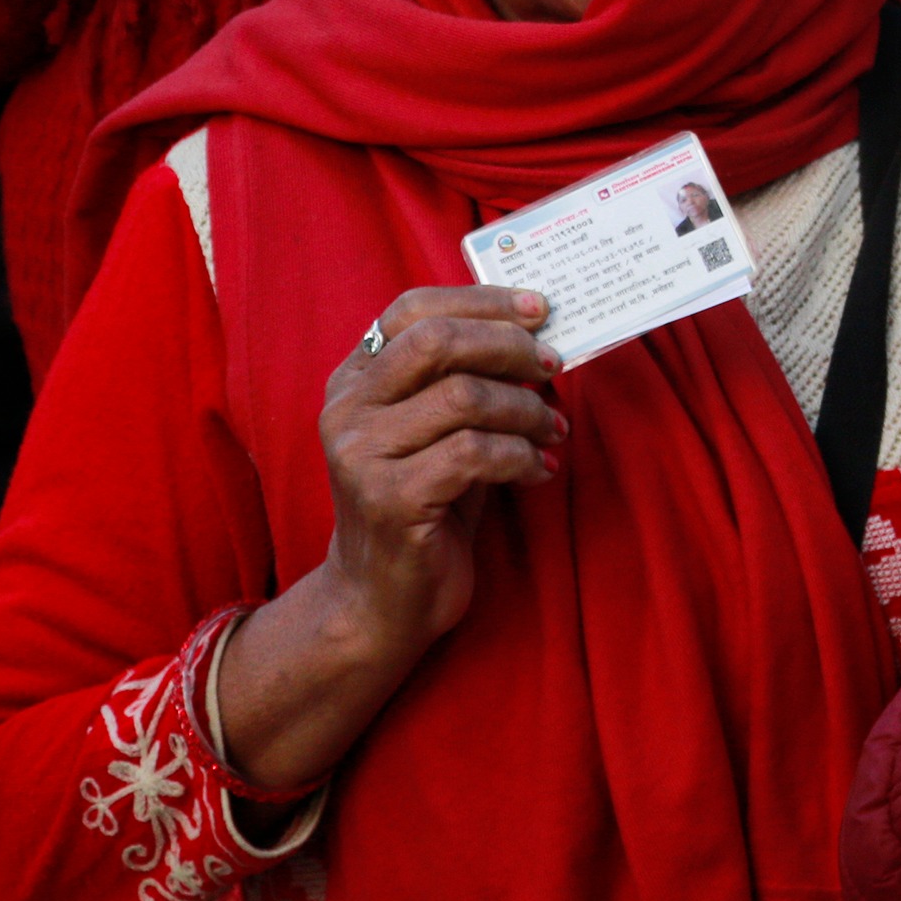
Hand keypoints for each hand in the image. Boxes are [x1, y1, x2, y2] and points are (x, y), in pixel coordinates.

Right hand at [316, 285, 564, 652]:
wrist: (382, 600)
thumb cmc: (425, 504)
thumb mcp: (438, 430)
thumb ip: (464, 379)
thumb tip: (536, 331)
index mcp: (354, 381)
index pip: (413, 310)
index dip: (481, 301)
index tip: (538, 308)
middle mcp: (347, 411)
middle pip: (438, 342)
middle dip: (509, 347)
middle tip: (553, 367)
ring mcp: (361, 456)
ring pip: (465, 397)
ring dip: (526, 410)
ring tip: (553, 431)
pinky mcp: (389, 500)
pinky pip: (474, 454)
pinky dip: (521, 457)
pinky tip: (538, 471)